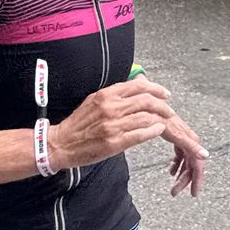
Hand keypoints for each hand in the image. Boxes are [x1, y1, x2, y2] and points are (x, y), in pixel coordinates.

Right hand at [50, 77, 172, 168]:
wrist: (61, 144)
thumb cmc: (78, 124)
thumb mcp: (93, 101)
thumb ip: (113, 96)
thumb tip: (134, 89)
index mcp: (105, 95)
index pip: (137, 86)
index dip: (155, 88)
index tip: (164, 93)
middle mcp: (110, 107)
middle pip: (146, 101)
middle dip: (162, 105)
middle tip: (169, 109)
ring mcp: (113, 125)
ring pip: (146, 117)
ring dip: (160, 118)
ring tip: (165, 121)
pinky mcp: (114, 142)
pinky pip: (140, 134)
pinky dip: (153, 131)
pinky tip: (158, 130)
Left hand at [161, 115, 208, 197]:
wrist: (153, 108)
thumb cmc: (164, 119)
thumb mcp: (178, 135)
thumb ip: (192, 146)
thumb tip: (206, 155)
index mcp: (192, 143)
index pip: (198, 166)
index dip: (196, 180)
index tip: (194, 193)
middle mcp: (190, 142)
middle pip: (191, 166)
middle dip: (184, 181)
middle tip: (174, 192)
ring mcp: (184, 141)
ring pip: (186, 162)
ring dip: (180, 175)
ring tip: (173, 186)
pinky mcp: (177, 138)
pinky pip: (180, 155)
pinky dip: (176, 164)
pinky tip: (171, 171)